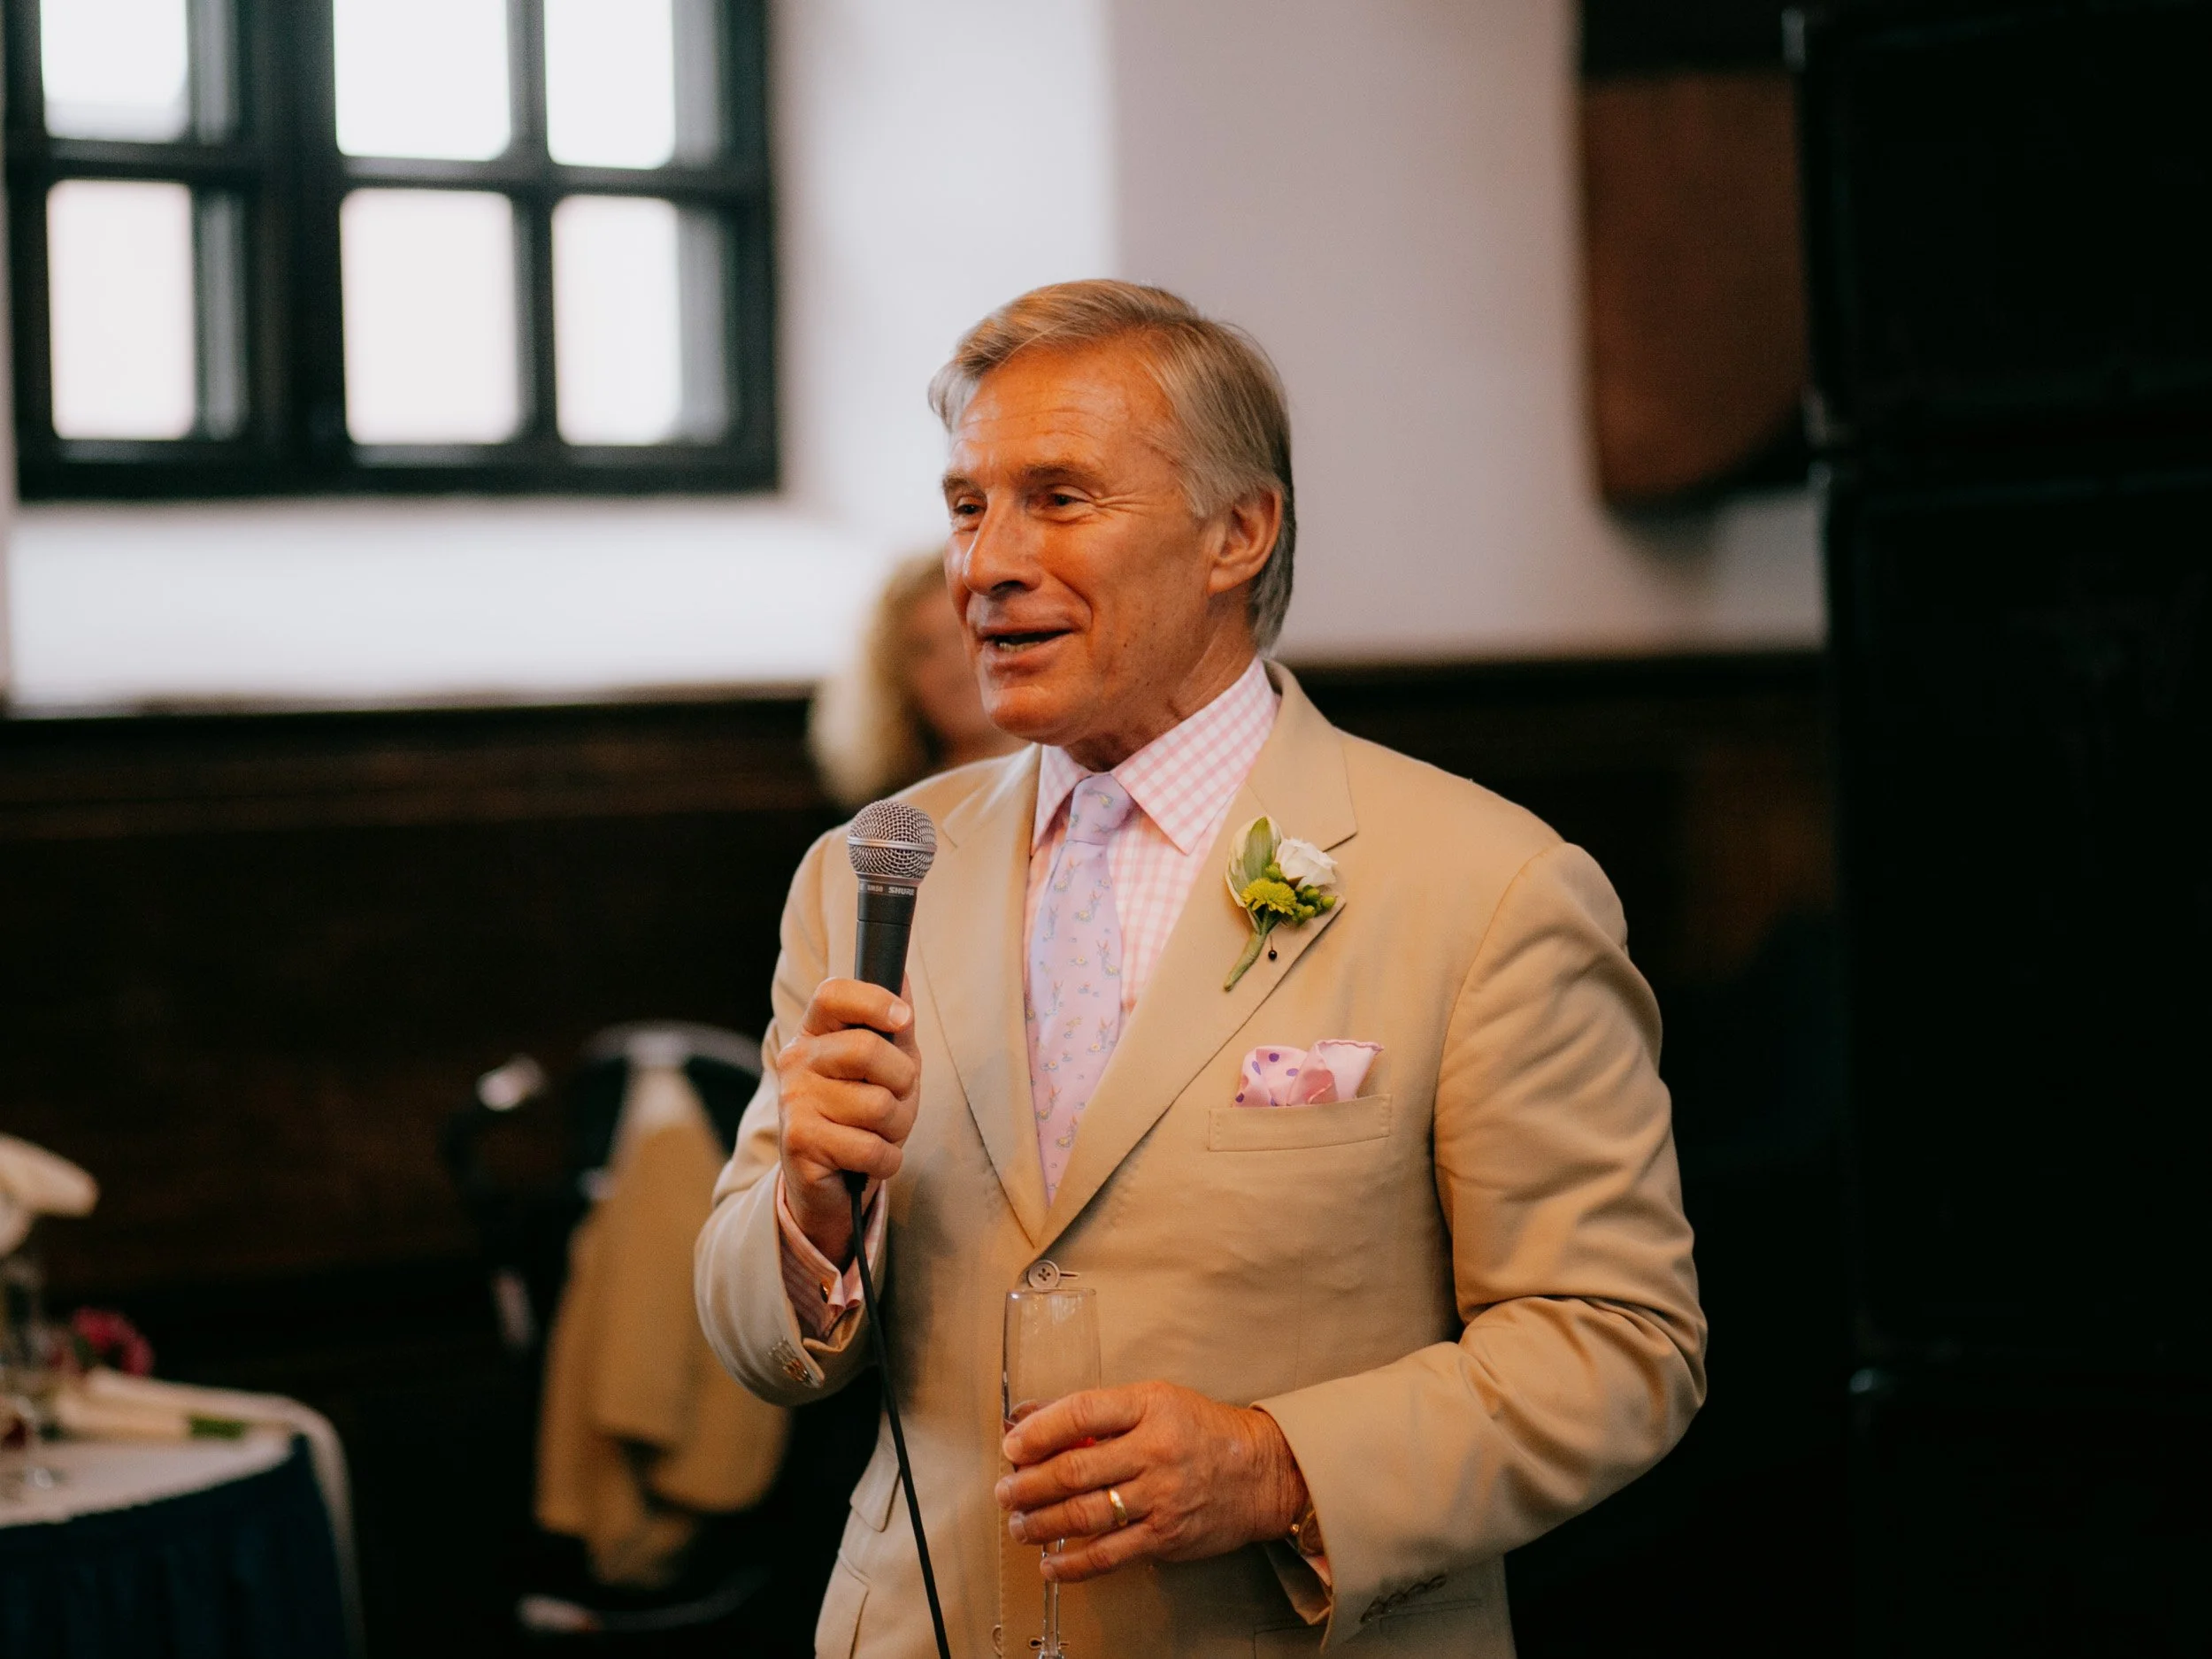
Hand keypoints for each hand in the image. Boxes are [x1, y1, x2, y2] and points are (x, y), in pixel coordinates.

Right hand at [776, 976, 920, 1263]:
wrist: (831, 1182)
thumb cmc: (862, 1114)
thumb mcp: (888, 1065)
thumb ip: (896, 1024)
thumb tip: (904, 973)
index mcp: (815, 1033)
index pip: (833, 994)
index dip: (873, 1000)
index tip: (903, 1019)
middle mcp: (796, 1061)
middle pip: (867, 1050)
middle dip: (902, 1081)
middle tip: (895, 1098)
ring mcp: (793, 1101)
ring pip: (878, 1106)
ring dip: (896, 1127)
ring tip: (878, 1133)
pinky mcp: (800, 1143)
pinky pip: (871, 1148)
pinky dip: (886, 1159)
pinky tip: (869, 1159)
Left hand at [995, 1381, 1308, 1582]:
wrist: (1261, 1472)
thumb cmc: (1201, 1431)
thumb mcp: (1154, 1401)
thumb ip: (1096, 1410)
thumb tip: (1029, 1418)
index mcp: (1149, 1406)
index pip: (1081, 1413)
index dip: (1037, 1431)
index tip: (1011, 1446)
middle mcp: (1154, 1450)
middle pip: (1075, 1470)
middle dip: (1029, 1484)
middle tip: (1005, 1491)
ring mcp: (1160, 1497)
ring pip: (1084, 1514)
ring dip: (1041, 1524)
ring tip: (1018, 1525)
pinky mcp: (1165, 1536)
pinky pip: (1108, 1555)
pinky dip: (1072, 1564)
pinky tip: (1050, 1564)